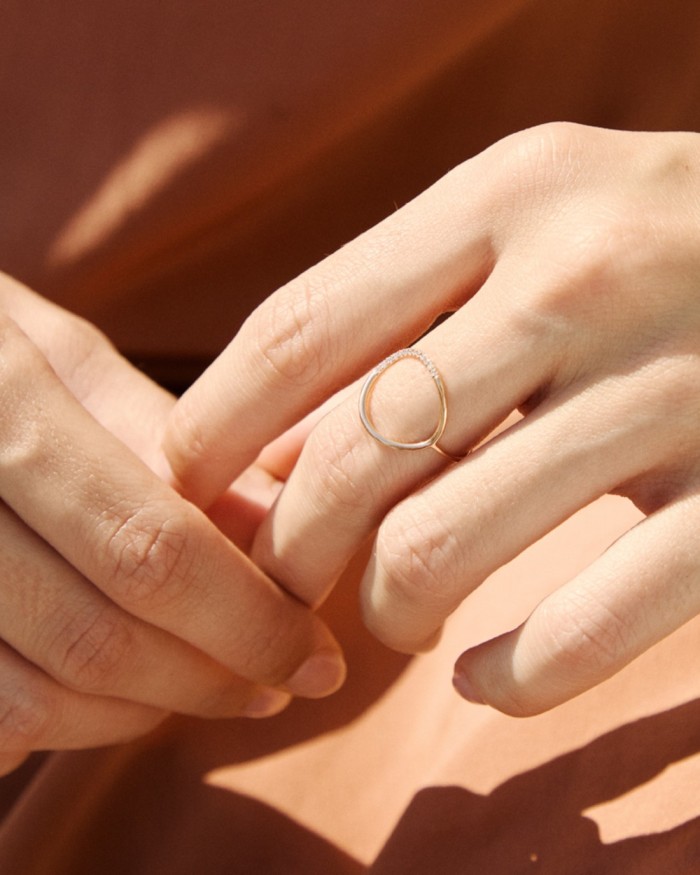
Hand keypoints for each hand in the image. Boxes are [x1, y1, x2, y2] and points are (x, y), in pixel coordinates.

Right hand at [0, 274, 343, 775]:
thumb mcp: (56, 357)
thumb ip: (158, 438)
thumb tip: (274, 525)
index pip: (151, 546)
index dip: (250, 617)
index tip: (317, 652)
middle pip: (102, 635)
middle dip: (215, 676)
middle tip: (282, 681)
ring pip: (36, 699)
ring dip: (146, 713)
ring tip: (214, 688)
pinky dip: (65, 724)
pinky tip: (120, 696)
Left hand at [165, 123, 699, 715]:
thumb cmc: (641, 241)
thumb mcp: (518, 226)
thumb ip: (394, 319)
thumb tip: (261, 456)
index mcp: (508, 197)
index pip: (298, 331)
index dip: (212, 429)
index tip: (184, 489)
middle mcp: (584, 278)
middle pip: (354, 454)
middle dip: (286, 549)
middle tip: (285, 581)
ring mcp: (674, 386)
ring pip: (443, 546)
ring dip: (387, 612)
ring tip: (393, 617)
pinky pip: (589, 625)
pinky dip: (513, 677)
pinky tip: (483, 677)